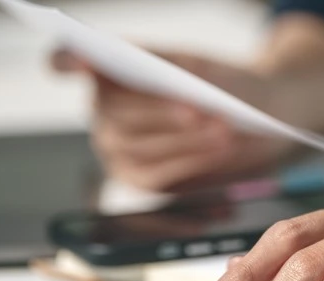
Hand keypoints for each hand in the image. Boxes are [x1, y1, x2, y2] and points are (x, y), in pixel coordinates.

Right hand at [51, 13, 323, 191]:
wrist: (257, 116)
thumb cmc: (221, 83)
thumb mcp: (197, 65)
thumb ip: (165, 64)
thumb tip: (150, 73)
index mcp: (107, 72)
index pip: (66, 60)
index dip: (65, 60)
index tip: (76, 59)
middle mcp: (103, 112)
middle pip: (116, 114)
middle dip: (159, 113)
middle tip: (196, 109)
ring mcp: (118, 149)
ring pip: (139, 148)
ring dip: (183, 140)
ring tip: (222, 129)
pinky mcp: (141, 179)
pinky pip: (158, 176)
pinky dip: (190, 161)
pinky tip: (218, 148)